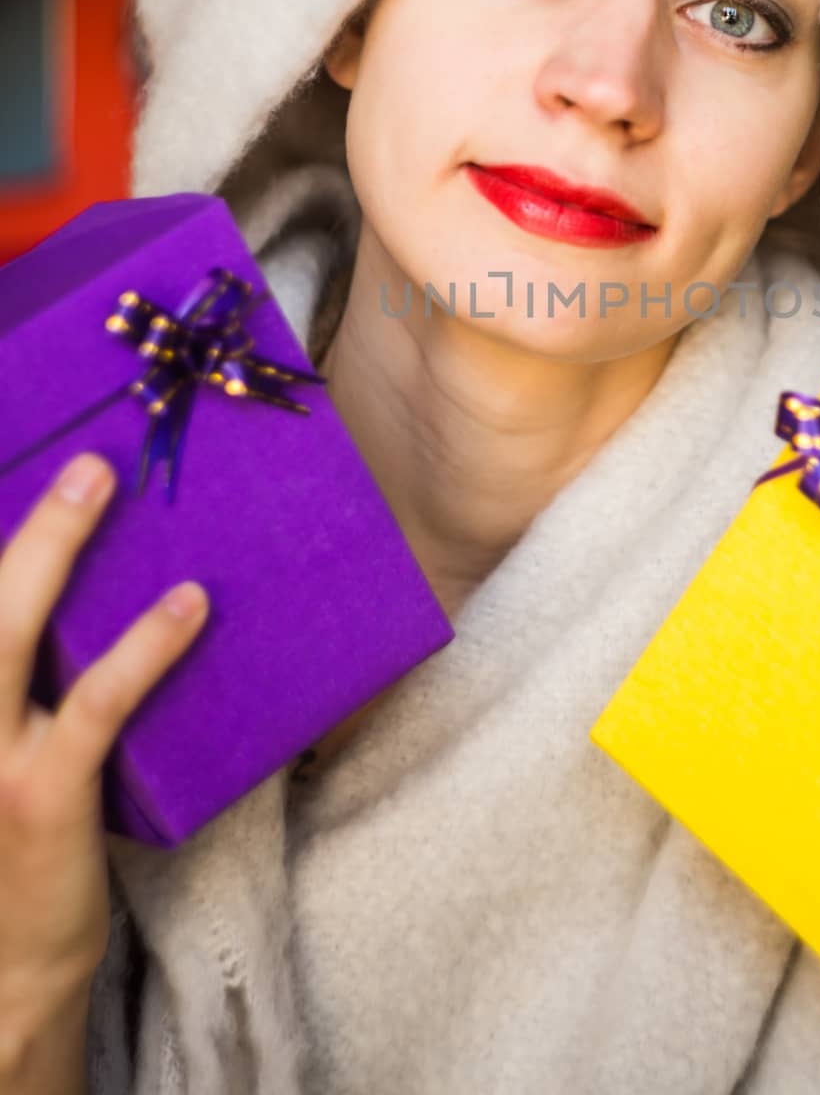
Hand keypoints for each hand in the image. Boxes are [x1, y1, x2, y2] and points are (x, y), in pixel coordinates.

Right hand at [0, 454, 208, 1050]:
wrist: (5, 970)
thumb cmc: (8, 844)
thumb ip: (22, 672)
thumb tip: (70, 585)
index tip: (11, 464)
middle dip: (21, 528)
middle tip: (79, 460)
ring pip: (5, 633)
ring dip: (53, 551)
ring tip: (100, 482)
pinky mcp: (37, 797)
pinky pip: (92, 705)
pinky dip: (142, 648)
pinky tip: (189, 604)